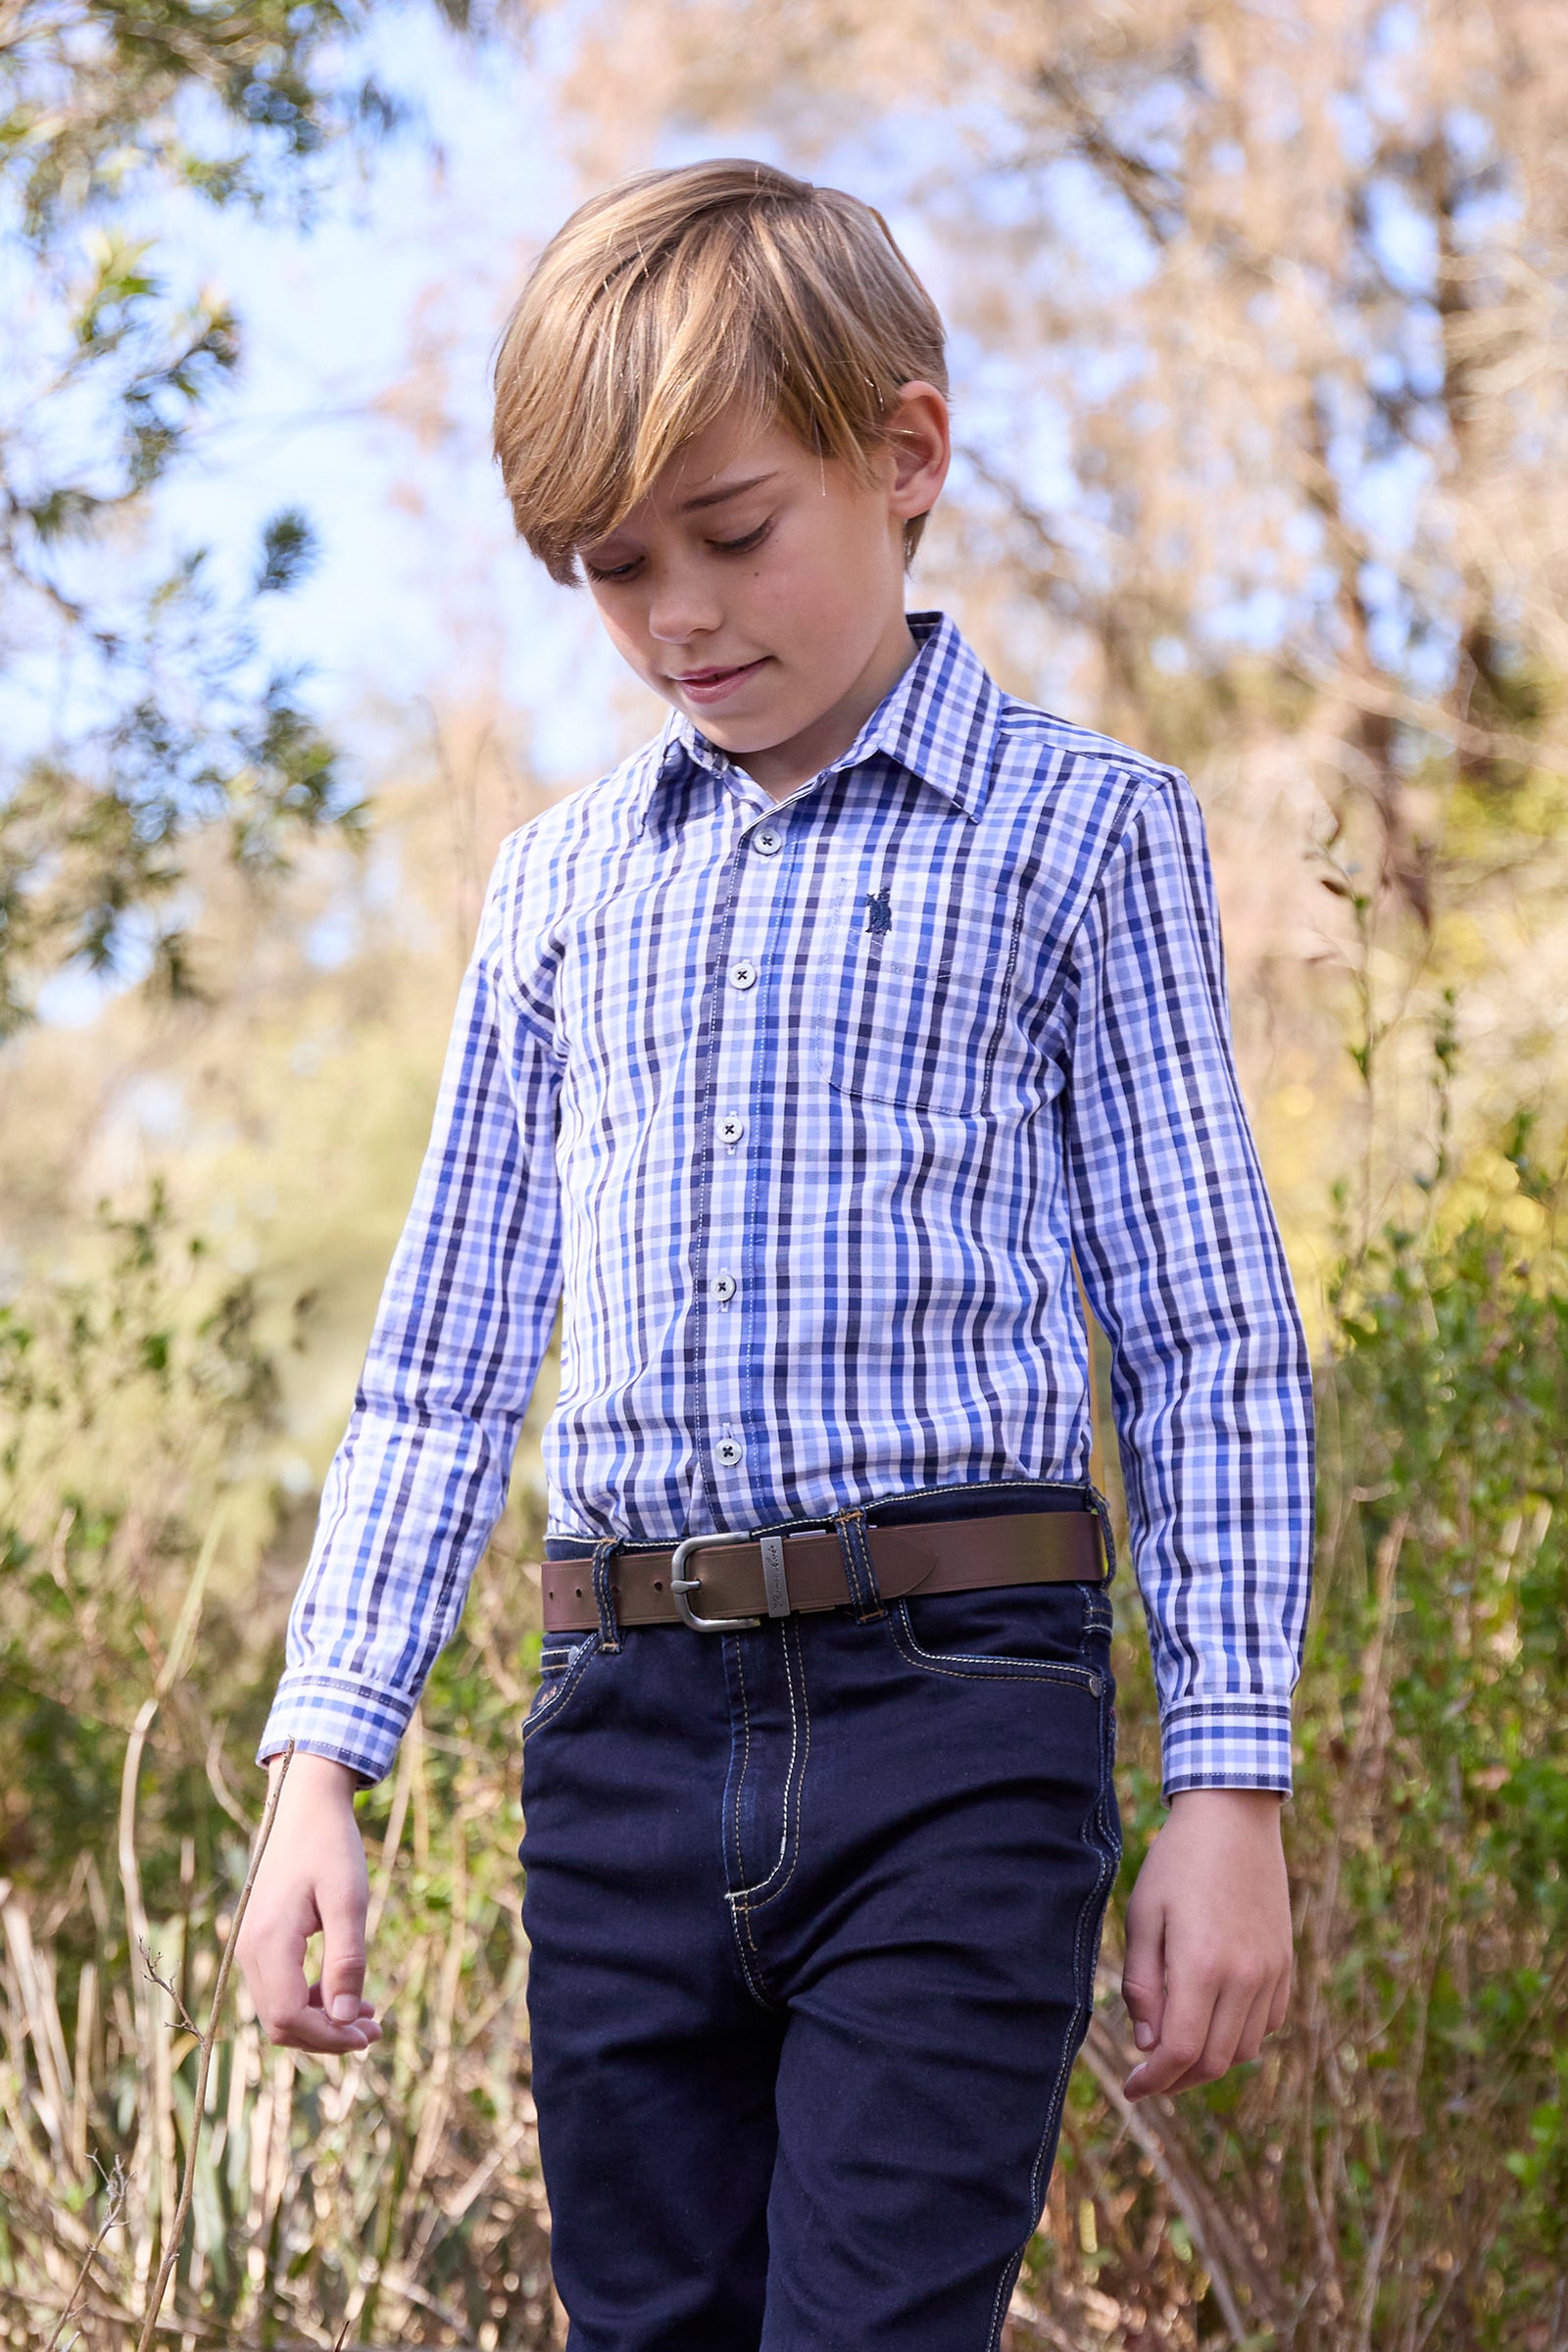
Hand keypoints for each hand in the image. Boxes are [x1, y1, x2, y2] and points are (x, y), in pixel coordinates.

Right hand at [235, 1751, 382, 2054]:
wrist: (304, 1805)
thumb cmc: (330, 1846)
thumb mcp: (349, 1900)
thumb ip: (346, 1960)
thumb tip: (347, 2020)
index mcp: (268, 1942)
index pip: (288, 2018)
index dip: (329, 2037)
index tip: (369, 2034)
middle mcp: (248, 1951)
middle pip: (280, 2022)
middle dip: (327, 2035)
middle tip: (375, 2033)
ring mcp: (249, 1946)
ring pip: (278, 2009)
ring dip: (321, 2021)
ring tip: (369, 2018)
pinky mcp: (258, 1940)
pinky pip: (279, 1988)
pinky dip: (310, 2001)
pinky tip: (346, 1995)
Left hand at [1120, 1788, 1290, 2100]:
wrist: (1234, 1818)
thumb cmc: (1177, 1863)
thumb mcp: (1143, 1915)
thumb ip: (1143, 1985)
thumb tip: (1147, 2044)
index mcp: (1203, 1964)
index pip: (1182, 2051)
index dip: (1154, 2080)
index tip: (1131, 2088)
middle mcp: (1245, 1976)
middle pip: (1215, 2061)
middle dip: (1178, 2080)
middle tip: (1149, 2076)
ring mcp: (1271, 1972)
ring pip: (1245, 2050)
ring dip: (1210, 2062)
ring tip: (1177, 2048)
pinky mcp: (1286, 1963)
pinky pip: (1268, 2023)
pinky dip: (1240, 2037)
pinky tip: (1214, 2020)